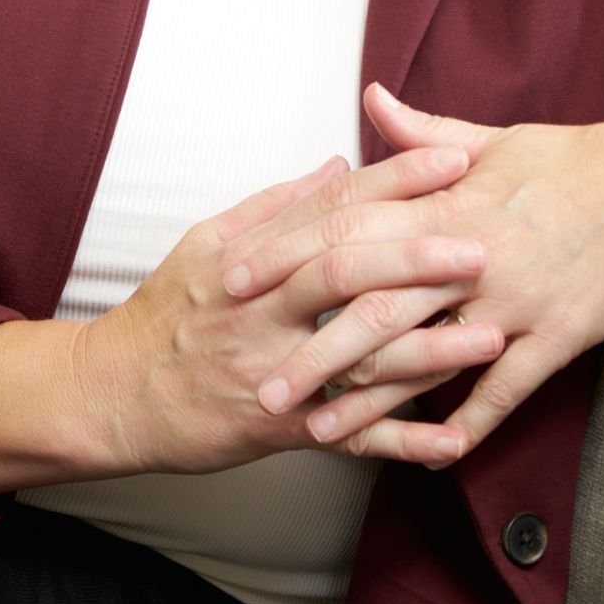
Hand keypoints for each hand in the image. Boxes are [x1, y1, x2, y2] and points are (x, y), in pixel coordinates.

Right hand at [72, 140, 496, 474]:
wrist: (113, 396)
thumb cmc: (165, 314)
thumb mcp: (206, 243)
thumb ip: (275, 204)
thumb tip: (338, 164)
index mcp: (249, 257)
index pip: (330, 209)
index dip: (393, 183)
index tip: (453, 161)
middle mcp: (260, 308)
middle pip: (343, 272)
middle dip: (416, 257)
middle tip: (482, 246)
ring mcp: (270, 370)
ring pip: (355, 357)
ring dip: (427, 350)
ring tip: (491, 338)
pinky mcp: (277, 429)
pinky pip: (348, 439)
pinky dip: (401, 442)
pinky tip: (454, 441)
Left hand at [228, 82, 603, 465]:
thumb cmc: (577, 156)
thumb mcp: (493, 138)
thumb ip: (422, 134)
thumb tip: (370, 99)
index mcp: (446, 201)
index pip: (347, 231)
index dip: (287, 260)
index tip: (234, 284)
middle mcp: (469, 252)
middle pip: (374, 306)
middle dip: (313, 349)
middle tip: (259, 386)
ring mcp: (514, 297)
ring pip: (430, 356)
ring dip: (372, 400)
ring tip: (320, 434)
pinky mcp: (560, 332)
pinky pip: (507, 386)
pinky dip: (471, 419)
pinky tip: (435, 454)